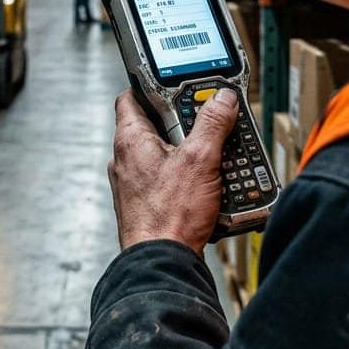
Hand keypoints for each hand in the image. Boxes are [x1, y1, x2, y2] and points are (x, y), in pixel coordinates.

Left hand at [108, 87, 238, 255]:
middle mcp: (126, 160)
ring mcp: (134, 184)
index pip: (131, 97)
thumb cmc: (169, 216)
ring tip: (215, 160)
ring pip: (164, 156)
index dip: (152, 86)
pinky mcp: (146, 205)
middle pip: (155, 126)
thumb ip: (212, 124)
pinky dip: (188, 180)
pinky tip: (209, 189)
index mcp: (130, 139)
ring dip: (190, 155)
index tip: (175, 85)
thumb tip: (222, 99)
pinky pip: (168, 181)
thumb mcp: (200, 159)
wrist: (162, 264)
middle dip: (183, 125)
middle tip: (208, 125)